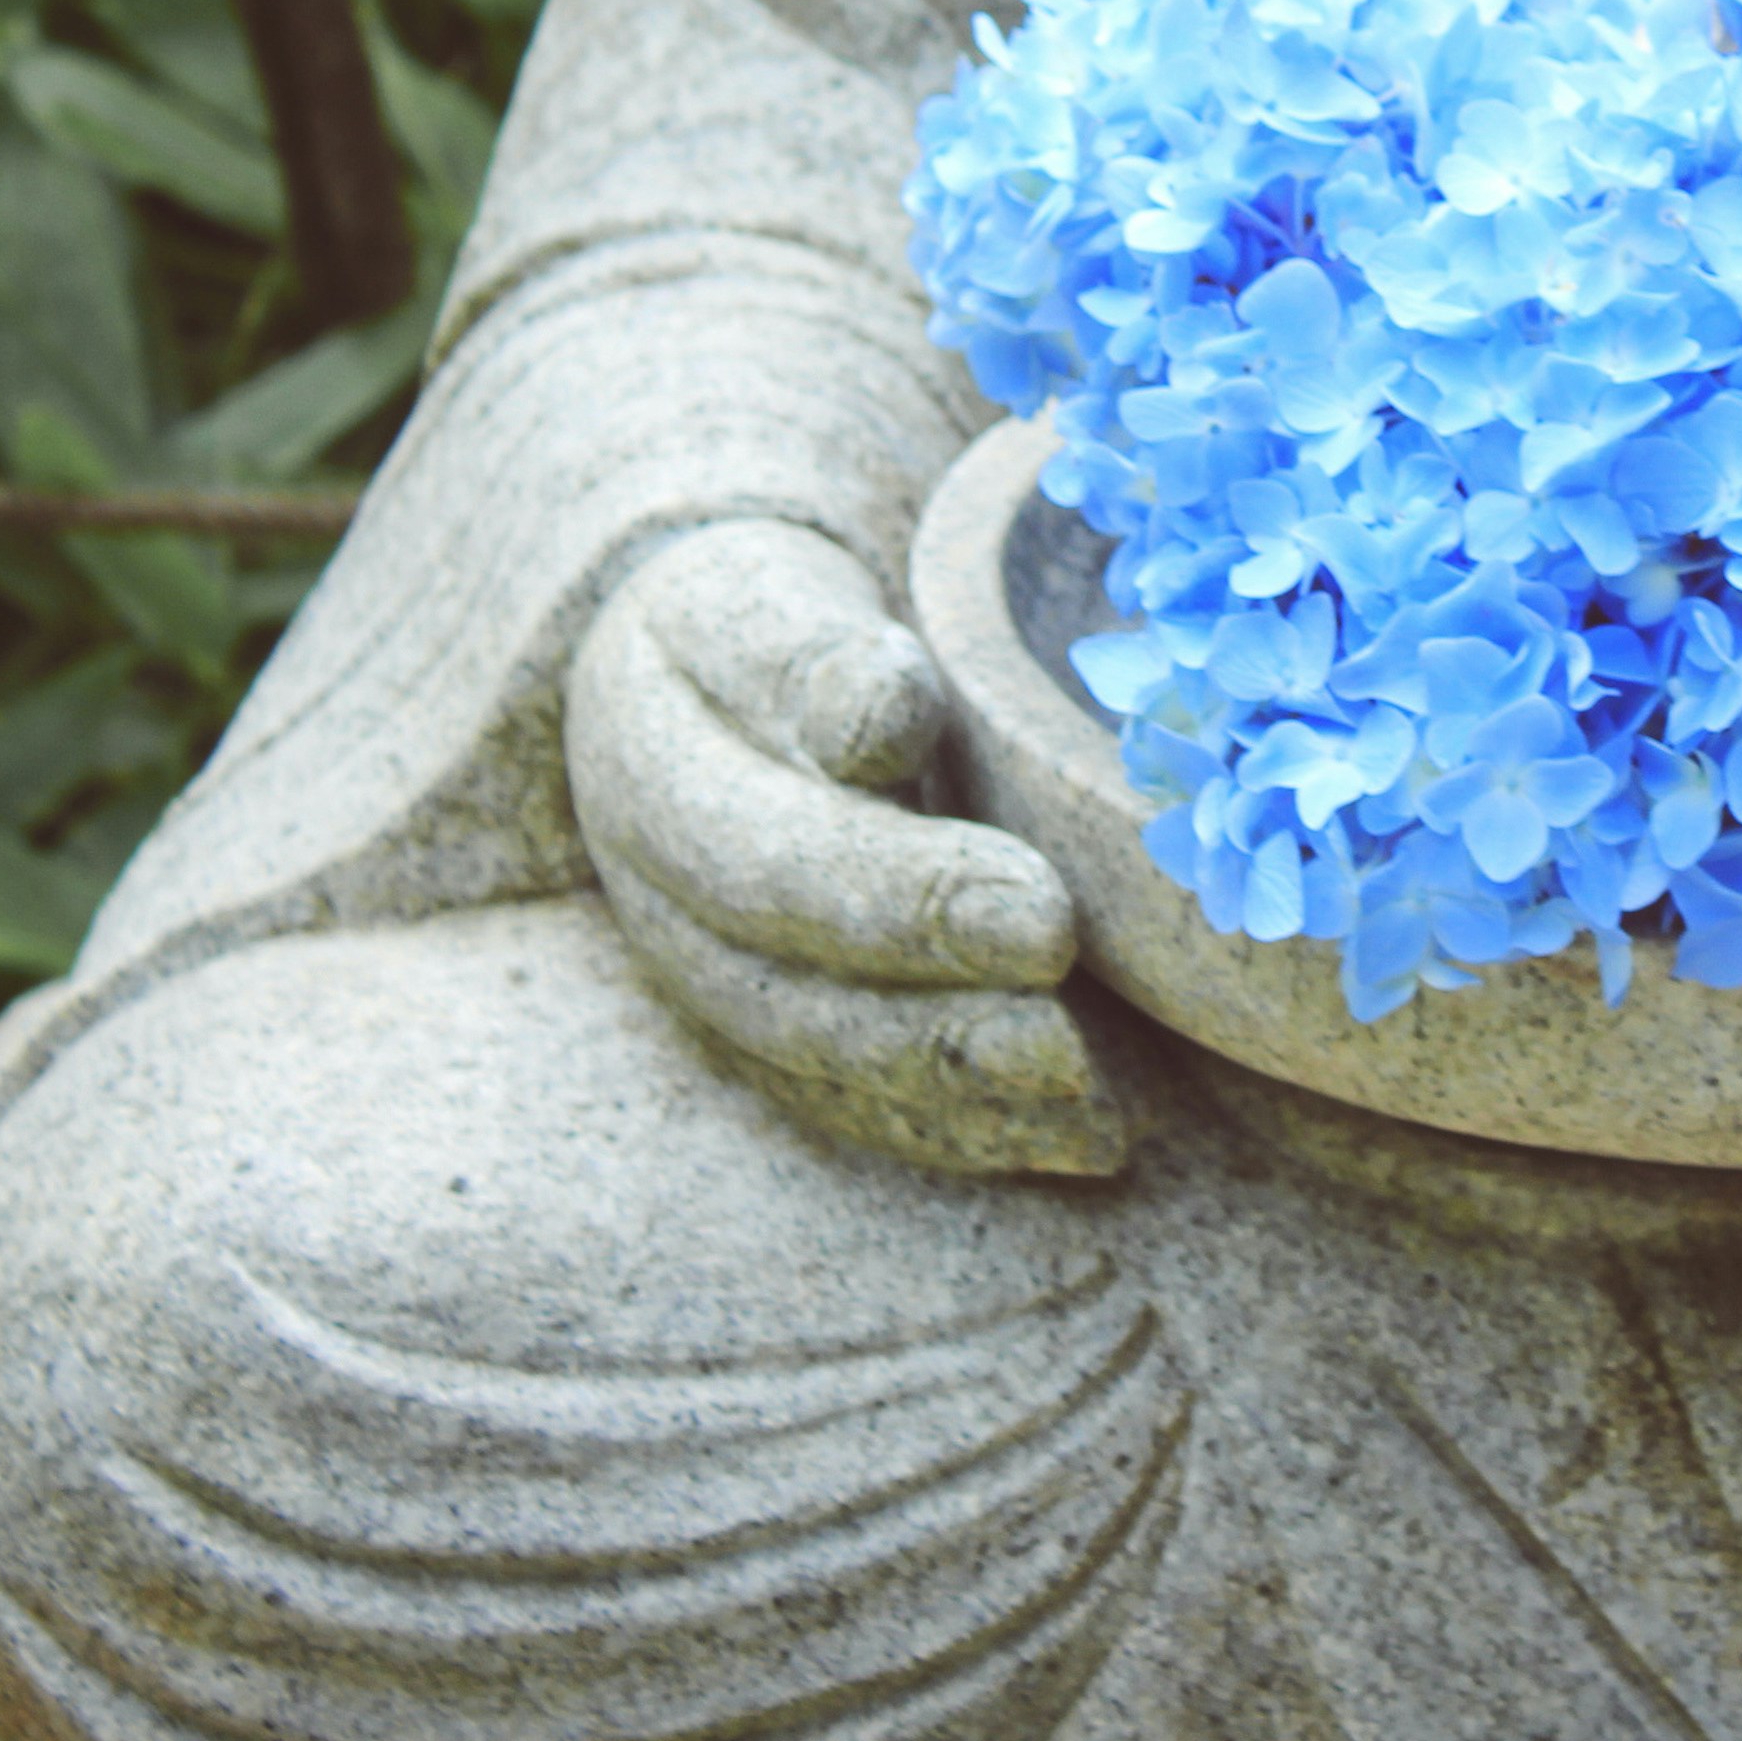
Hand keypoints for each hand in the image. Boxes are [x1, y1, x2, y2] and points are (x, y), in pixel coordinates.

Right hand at [565, 518, 1126, 1175]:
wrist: (705, 681)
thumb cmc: (776, 626)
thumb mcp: (782, 601)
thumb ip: (828, 662)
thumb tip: (878, 726)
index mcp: (647, 758)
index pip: (767, 852)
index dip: (904, 901)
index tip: (1048, 920)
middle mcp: (655, 891)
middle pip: (783, 990)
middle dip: (939, 1028)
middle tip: (1077, 1047)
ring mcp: (696, 973)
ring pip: (816, 1066)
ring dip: (955, 1097)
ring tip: (1093, 1106)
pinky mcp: (756, 1027)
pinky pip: (847, 1103)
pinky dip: (960, 1132)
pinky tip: (1077, 1138)